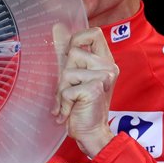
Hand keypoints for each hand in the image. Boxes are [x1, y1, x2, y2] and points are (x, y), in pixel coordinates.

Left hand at [52, 27, 118, 157]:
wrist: (91, 134)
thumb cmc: (82, 107)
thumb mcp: (77, 78)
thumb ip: (70, 56)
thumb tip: (56, 28)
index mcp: (106, 62)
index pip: (94, 33)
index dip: (78, 39)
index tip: (70, 55)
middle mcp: (107, 67)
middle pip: (73, 52)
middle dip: (64, 74)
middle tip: (70, 91)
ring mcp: (103, 77)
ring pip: (66, 71)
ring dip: (62, 90)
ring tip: (70, 103)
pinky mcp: (94, 88)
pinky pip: (66, 90)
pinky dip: (63, 104)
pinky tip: (70, 112)